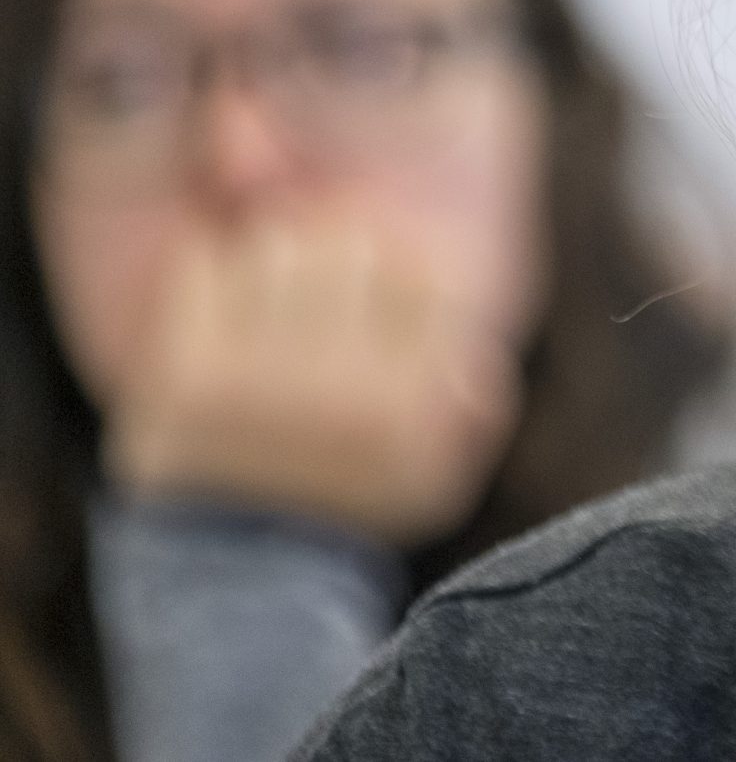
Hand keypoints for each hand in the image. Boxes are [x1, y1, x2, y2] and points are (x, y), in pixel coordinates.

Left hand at [103, 216, 522, 548]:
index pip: (424, 281)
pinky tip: (218, 330)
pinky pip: (202, 271)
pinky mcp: (177, 382)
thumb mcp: (441, 475)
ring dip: (274, 275)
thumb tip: (473, 365)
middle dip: (339, 276)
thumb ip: (478, 412)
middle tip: (320, 320)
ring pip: (278, 251)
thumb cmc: (350, 496)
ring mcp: (254, 391)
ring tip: (270, 326)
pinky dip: (209, 287)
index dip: (401, 296)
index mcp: (413, 418)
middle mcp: (341, 404)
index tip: (379, 329)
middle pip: (350, 252)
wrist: (231, 562)